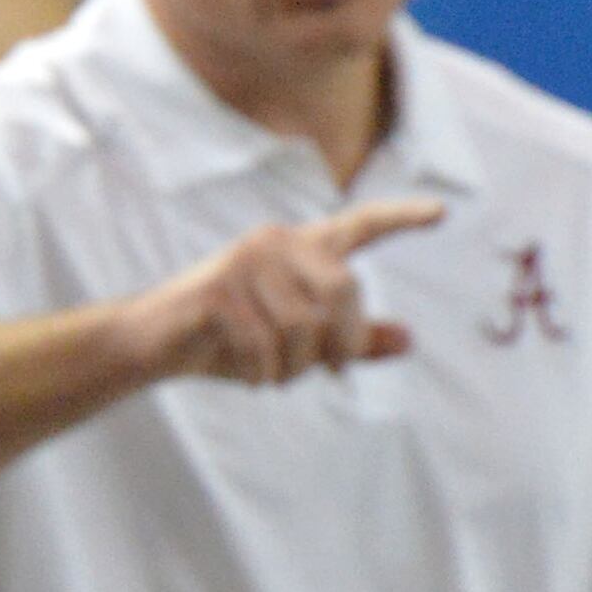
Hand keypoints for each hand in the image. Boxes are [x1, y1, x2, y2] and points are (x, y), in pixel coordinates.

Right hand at [125, 200, 444, 384]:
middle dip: (342, 340)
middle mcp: (274, 243)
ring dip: (294, 365)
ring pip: (303, 325)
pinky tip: (252, 377)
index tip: (441, 213)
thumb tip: (410, 339)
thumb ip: (350, 340)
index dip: (399, 219)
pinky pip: (263, 342)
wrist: (149, 345)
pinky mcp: (218, 292)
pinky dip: (263, 371)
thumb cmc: (224, 340)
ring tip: (275, 375)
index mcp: (297, 249)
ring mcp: (243, 264)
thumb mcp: (294, 343)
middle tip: (332, 373)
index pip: (357, 226)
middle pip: (343, 290)